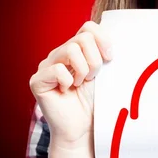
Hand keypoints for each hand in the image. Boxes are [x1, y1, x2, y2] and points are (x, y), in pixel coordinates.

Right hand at [29, 20, 112, 146]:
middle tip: (92, 78)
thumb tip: (120, 39)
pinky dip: (68, 82)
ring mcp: (46, 66)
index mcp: (75, 50)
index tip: (110, 59)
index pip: (88, 27)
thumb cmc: (94, 103)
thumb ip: (105, 55)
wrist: (83, 129)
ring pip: (72, 49)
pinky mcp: (37, 80)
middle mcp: (59, 54)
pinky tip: (67, 91)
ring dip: (83, 71)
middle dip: (95, 60)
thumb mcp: (104, 75)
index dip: (103, 40)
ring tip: (80, 85)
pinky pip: (58, 70)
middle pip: (83, 38)